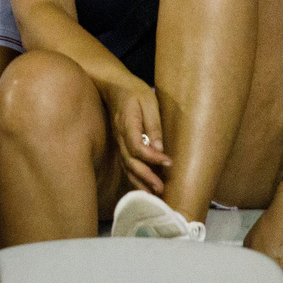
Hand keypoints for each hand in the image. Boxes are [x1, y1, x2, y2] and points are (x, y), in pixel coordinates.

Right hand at [106, 79, 169, 194]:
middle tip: (161, 190)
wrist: (113, 86)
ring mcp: (118, 142)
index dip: (153, 158)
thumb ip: (153, 125)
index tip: (169, 163)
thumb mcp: (149, 102)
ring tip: (152, 196)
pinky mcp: (121, 144)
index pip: (137, 147)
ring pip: (126, 166)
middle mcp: (120, 137)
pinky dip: (134, 177)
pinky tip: (143, 187)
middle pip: (130, 162)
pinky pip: (126, 164)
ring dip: (139, 182)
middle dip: (146, 177)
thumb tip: (159, 148)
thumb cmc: (134, 92)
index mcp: (127, 124)